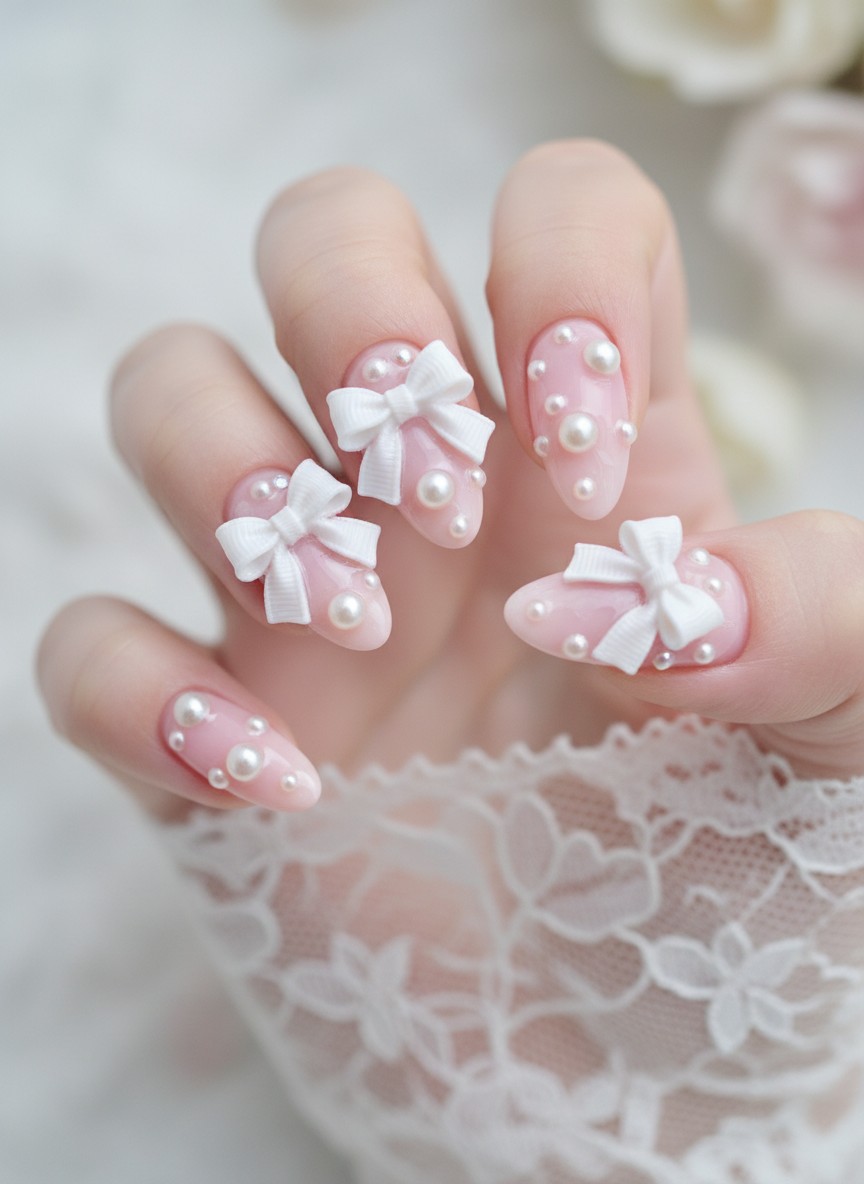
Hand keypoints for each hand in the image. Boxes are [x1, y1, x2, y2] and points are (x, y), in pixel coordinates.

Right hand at [37, 142, 863, 821]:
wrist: (629, 1048)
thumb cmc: (742, 869)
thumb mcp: (844, 734)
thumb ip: (821, 622)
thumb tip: (661, 600)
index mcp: (589, 443)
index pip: (556, 209)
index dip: (558, 267)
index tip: (583, 454)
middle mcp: (429, 482)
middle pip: (322, 236)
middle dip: (352, 309)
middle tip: (432, 492)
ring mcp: (300, 596)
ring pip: (172, 391)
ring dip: (233, 469)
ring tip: (357, 620)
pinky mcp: (209, 725)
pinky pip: (90, 646)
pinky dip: (145, 694)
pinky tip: (274, 781)